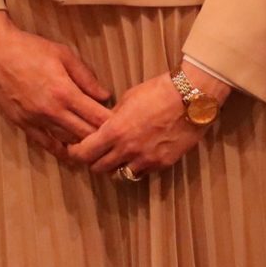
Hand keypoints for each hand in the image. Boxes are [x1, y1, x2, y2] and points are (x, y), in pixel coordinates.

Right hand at [0, 11, 108, 156]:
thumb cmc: (29, 48)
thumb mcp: (63, 54)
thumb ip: (86, 77)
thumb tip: (104, 95)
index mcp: (64, 91)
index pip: (96, 117)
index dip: (111, 123)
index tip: (121, 125)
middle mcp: (51, 110)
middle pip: (84, 134)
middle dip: (100, 137)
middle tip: (111, 138)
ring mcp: (35, 119)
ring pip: (66, 142)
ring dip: (81, 144)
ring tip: (95, 145)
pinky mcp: (22, 123)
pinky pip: (45, 143)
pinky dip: (59, 149)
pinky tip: (69, 150)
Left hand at [68, 73, 210, 177]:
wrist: (191, 98)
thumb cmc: (158, 92)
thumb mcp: (128, 99)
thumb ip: (113, 116)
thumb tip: (104, 125)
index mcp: (115, 131)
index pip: (84, 153)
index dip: (75, 153)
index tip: (74, 149)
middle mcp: (127, 150)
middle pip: (98, 168)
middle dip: (93, 162)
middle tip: (94, 154)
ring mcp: (146, 160)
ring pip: (120, 175)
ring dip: (114, 167)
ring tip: (116, 157)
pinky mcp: (162, 164)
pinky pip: (141, 172)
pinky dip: (136, 167)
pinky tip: (138, 155)